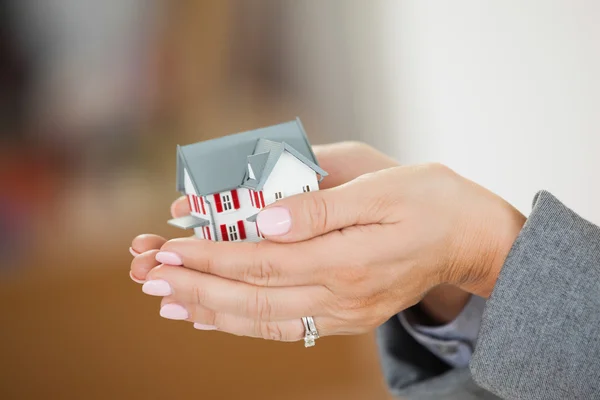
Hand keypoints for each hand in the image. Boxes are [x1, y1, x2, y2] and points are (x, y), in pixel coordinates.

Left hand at [130, 144, 524, 340]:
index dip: (209, 256)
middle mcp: (341, 296)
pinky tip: (214, 319)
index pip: (260, 260)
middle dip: (195, 286)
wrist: (471, 239)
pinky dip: (243, 323)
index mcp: (347, 259)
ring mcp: (344, 313)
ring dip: (210, 310)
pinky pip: (284, 326)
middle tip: (148, 279)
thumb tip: (265, 216)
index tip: (167, 248)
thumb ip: (322, 207)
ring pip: (263, 319)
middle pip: (252, 297)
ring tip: (167, 302)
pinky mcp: (347, 316)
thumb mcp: (382, 187)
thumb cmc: (431, 201)